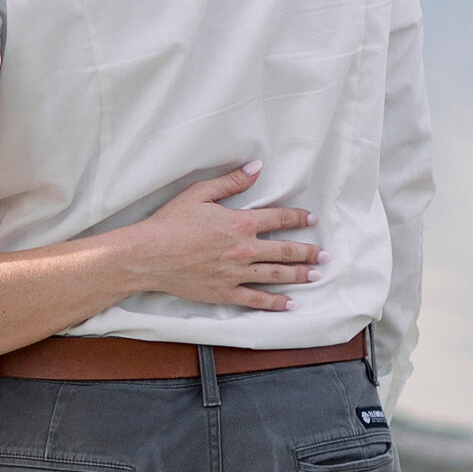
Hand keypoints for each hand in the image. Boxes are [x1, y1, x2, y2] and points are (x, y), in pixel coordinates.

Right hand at [126, 166, 320, 308]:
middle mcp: (244, 249)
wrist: (148, 255)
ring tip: (315, 275)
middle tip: (324, 255)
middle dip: (308, 252)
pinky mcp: (226, 292)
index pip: (279, 218)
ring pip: (277, 274)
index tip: (311, 219)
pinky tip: (290, 304)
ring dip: (299, 275)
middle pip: (285, 250)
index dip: (298, 218)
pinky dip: (276, 303)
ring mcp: (237, 273)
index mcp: (240, 223)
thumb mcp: (199, 194)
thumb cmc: (170, 223)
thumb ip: (231, 181)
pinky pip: (257, 299)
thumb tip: (256, 167)